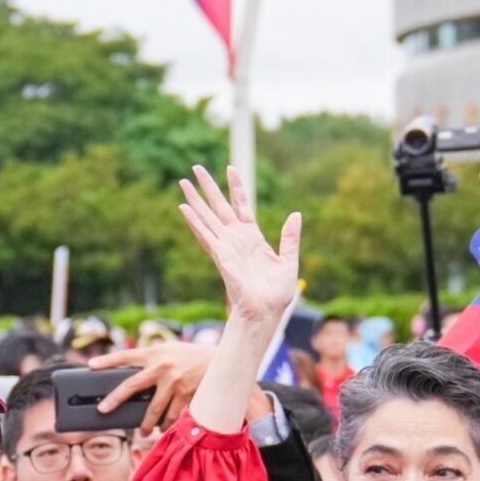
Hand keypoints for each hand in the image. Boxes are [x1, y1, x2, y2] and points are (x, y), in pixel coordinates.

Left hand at [91, 341, 216, 434]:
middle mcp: (161, 367)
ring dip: (148, 423)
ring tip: (145, 432)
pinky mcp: (186, 395)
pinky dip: (167, 423)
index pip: (125, 356)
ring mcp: (173, 382)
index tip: (90, 366)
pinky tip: (164, 428)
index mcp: (154, 353)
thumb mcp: (169, 351)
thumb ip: (151, 360)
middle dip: (115, 400)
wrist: (222, 361)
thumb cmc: (190, 357)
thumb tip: (130, 378)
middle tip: (103, 410)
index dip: (107, 360)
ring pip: (153, 409)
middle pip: (131, 387)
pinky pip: (172, 415)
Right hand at [176, 164, 300, 325]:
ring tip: (183, 181)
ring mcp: (226, 247)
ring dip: (195, 200)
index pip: (242, 206)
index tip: (231, 168)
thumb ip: (290, 238)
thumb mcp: (289, 261)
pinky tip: (184, 208)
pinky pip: (206, 235)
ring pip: (207, 217)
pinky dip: (195, 221)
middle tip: (196, 167)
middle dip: (208, 187)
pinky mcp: (221, 257)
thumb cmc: (277, 294)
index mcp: (253, 238)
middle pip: (219, 207)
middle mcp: (236, 240)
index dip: (237, 188)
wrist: (267, 313)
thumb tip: (296, 214)